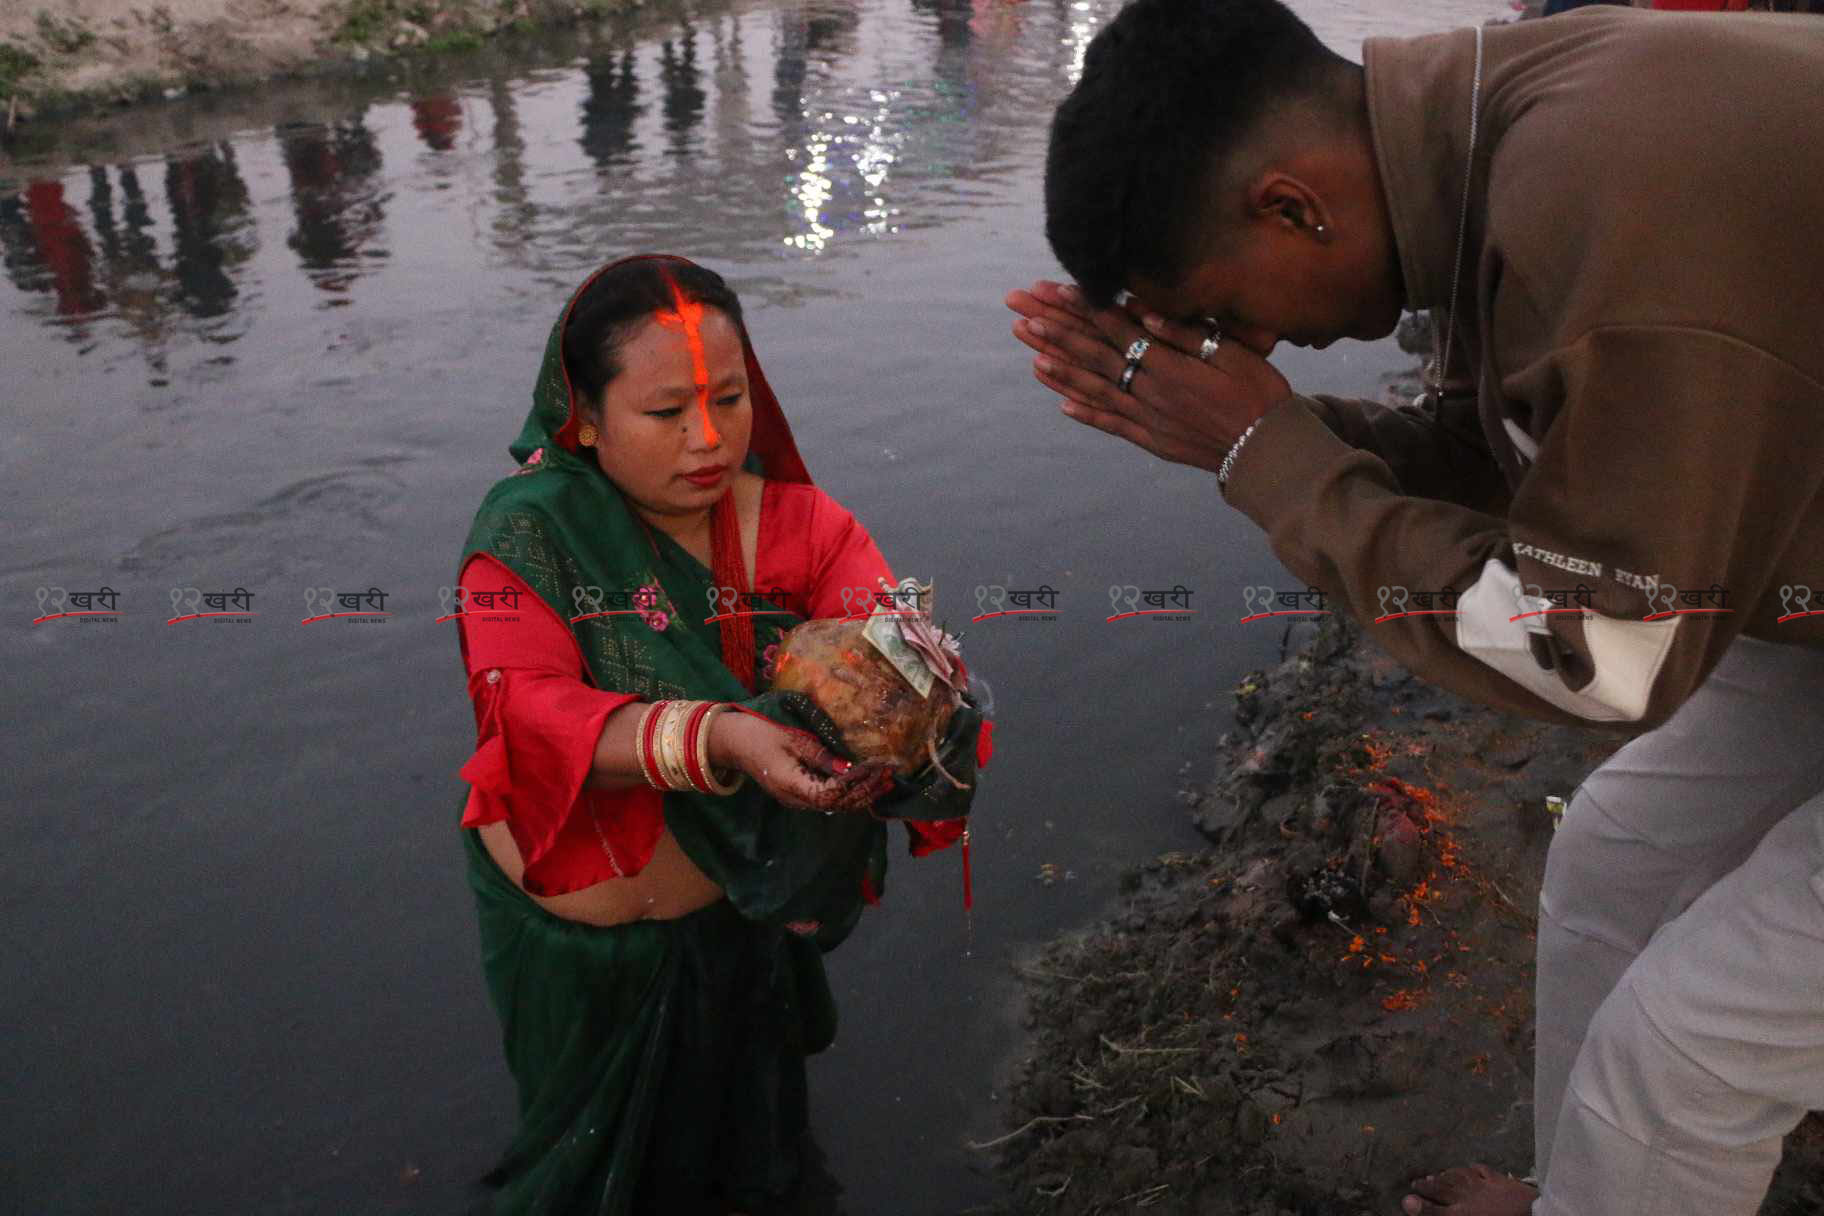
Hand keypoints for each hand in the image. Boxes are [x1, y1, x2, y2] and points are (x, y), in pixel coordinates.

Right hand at [709, 710, 894, 811]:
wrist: (735, 743)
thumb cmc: (761, 734)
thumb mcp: (793, 740)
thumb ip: (821, 756)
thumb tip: (849, 767)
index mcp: (792, 785)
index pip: (831, 793)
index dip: (855, 783)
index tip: (874, 766)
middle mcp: (796, 799)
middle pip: (838, 804)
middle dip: (866, 791)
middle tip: (890, 773)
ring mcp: (797, 800)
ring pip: (835, 805)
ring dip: (861, 794)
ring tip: (886, 780)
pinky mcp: (799, 794)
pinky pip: (828, 799)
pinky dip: (849, 792)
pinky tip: (865, 782)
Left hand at [1005, 279, 1293, 471]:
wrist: (1269, 449)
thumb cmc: (1260, 393)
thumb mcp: (1232, 353)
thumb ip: (1188, 334)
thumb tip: (1145, 312)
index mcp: (1167, 364)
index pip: (1114, 329)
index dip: (1080, 310)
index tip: (1049, 293)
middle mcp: (1149, 390)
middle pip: (1093, 355)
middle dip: (1055, 332)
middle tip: (1021, 315)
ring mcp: (1147, 417)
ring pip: (1095, 389)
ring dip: (1060, 370)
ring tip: (1030, 352)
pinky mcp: (1151, 440)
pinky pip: (1112, 425)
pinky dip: (1086, 413)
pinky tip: (1061, 404)